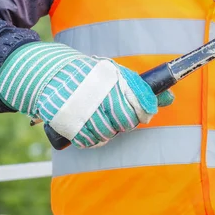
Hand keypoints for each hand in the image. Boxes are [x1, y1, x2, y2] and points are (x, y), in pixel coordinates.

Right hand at [0, 43, 172, 148]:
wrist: (44, 73)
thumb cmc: (84, 74)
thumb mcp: (112, 73)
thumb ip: (139, 87)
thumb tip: (170, 98)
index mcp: (112, 78)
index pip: (140, 103)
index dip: (143, 111)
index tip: (142, 112)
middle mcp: (100, 93)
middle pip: (126, 121)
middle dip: (124, 122)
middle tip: (116, 117)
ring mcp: (83, 108)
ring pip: (108, 133)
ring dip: (107, 131)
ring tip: (99, 120)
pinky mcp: (68, 122)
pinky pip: (89, 141)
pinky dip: (91, 139)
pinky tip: (88, 128)